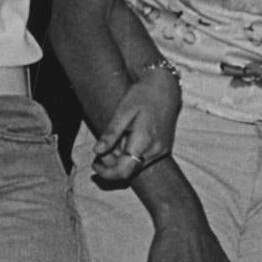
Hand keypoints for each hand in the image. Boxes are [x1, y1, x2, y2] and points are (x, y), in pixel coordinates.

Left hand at [92, 69, 180, 183]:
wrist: (166, 87)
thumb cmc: (143, 95)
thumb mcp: (122, 111)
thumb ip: (110, 134)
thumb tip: (97, 151)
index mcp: (143, 141)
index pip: (123, 171)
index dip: (107, 174)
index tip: (95, 166)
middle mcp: (155, 150)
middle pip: (128, 171)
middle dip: (112, 163)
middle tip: (104, 145)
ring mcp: (162, 150)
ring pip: (136, 166)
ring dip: (122, 158)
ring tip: (119, 136)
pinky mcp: (164, 148)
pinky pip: (144, 159)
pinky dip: (133, 154)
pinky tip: (129, 137)